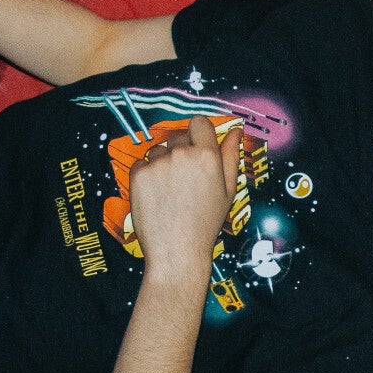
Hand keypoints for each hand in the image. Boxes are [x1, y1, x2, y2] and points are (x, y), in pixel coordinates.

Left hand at [127, 114, 243, 282]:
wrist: (177, 250)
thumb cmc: (205, 223)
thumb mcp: (228, 191)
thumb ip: (231, 156)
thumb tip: (234, 132)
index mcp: (207, 156)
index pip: (199, 122)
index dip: (198, 133)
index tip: (196, 146)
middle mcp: (182, 154)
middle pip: (178, 136)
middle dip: (180, 151)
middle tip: (184, 180)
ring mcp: (158, 163)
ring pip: (158, 151)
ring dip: (162, 164)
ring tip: (170, 192)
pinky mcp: (139, 174)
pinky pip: (141, 164)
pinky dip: (146, 176)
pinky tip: (156, 196)